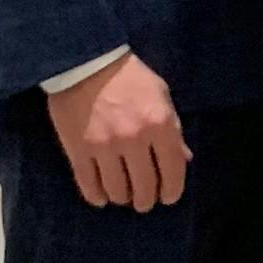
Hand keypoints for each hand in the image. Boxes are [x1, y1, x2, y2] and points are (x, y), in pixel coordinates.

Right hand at [46, 54, 189, 212]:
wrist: (85, 62)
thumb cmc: (129, 77)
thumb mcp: (161, 96)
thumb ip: (173, 130)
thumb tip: (184, 159)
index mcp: (161, 124)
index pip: (173, 171)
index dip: (172, 190)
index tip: (168, 197)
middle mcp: (134, 139)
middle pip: (144, 187)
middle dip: (146, 200)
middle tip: (144, 200)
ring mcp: (104, 146)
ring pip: (117, 190)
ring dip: (122, 197)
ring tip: (123, 195)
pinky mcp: (78, 150)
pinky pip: (88, 184)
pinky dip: (96, 196)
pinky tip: (101, 197)